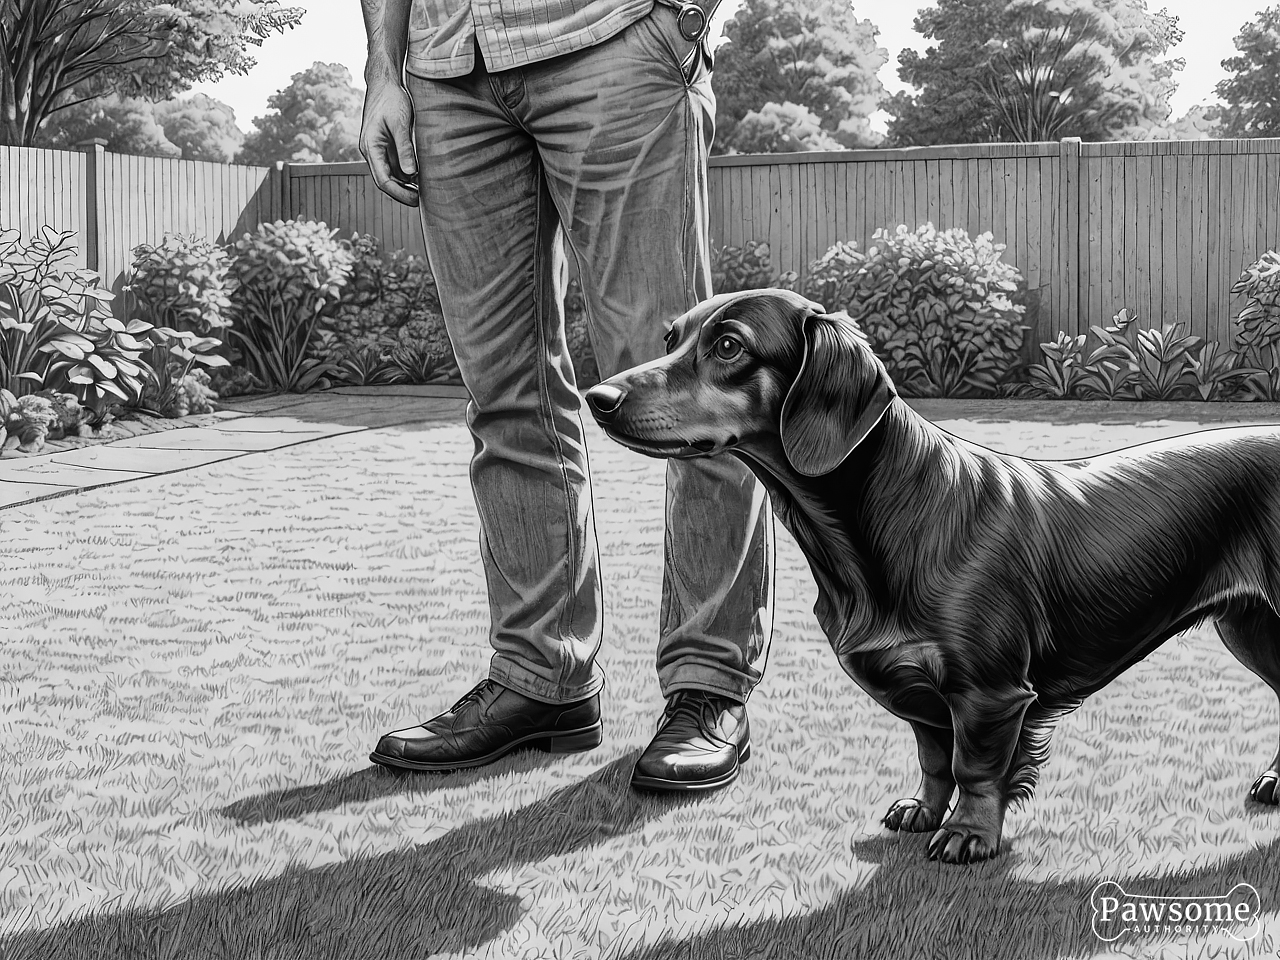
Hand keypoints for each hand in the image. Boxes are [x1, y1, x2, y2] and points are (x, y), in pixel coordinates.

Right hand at [360, 77, 419, 206]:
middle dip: (403, 192)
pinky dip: (407, 173)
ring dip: (405, 184)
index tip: (416, 200)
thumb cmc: (391, 99)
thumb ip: (405, 148)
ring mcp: (379, 149)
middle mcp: (372, 151)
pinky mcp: (386, 145)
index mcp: (370, 147)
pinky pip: (395, 165)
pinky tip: (420, 177)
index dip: (399, 193)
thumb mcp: (400, 123)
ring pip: (391, 174)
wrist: (385, 82)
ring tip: (424, 192)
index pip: (383, 179)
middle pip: (386, 180)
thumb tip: (411, 172)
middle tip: (423, 201)